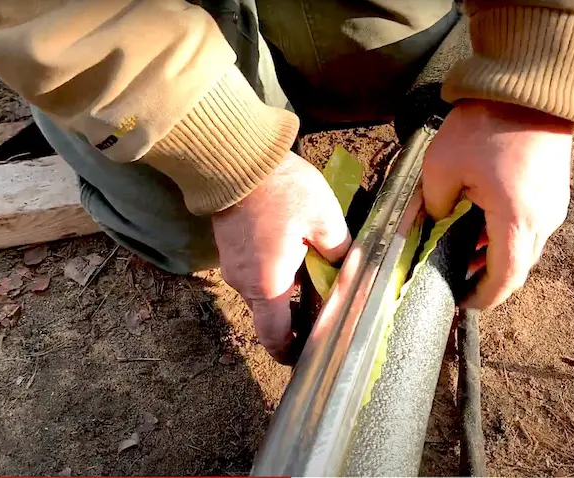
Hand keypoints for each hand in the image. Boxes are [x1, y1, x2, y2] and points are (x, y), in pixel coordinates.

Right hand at [212, 151, 350, 362]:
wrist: (235, 159)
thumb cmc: (281, 191)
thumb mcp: (324, 219)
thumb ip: (338, 252)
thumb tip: (344, 269)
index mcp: (268, 286)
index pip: (276, 338)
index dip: (292, 352)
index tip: (308, 352)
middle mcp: (244, 283)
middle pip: (271, 314)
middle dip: (296, 313)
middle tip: (325, 299)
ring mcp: (232, 265)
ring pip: (262, 289)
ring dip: (285, 286)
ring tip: (312, 265)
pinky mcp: (229, 247)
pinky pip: (253, 270)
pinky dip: (272, 269)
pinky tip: (291, 246)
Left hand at [422, 100, 573, 308]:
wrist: (527, 87)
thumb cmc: (483, 126)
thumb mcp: (441, 168)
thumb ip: (433, 207)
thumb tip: (435, 225)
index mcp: (516, 220)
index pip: (505, 279)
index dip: (484, 298)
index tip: (463, 302)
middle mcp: (544, 220)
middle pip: (518, 267)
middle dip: (487, 278)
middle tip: (456, 278)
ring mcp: (554, 206)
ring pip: (526, 247)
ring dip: (497, 256)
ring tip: (463, 253)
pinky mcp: (554, 192)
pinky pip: (532, 226)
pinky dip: (507, 235)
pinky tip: (481, 226)